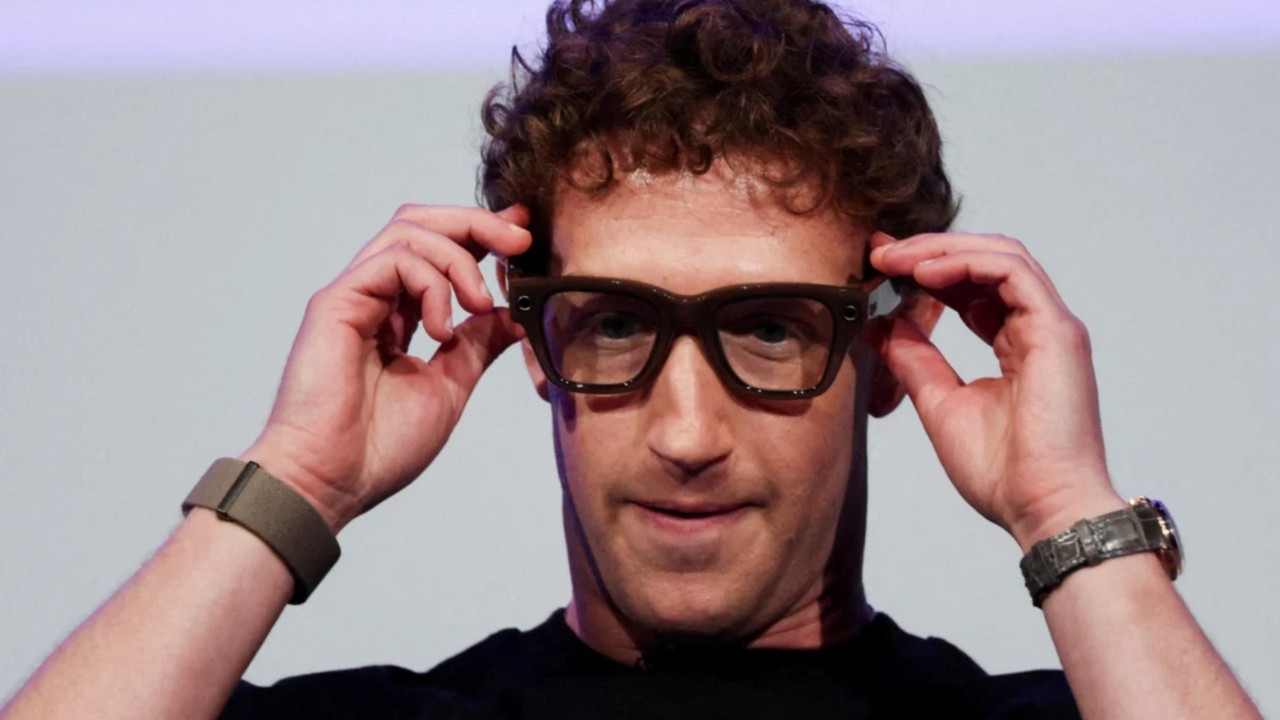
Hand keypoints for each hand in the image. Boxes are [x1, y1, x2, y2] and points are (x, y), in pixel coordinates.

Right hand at [238, 204, 533, 532]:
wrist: (330, 481)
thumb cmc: (378, 447)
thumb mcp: (450, 386)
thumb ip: (479, 345)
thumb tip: (513, 313)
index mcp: (398, 315)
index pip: (439, 251)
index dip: (483, 234)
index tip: (525, 237)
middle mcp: (374, 297)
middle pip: (422, 224)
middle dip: (478, 223)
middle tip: (520, 239)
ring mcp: (354, 296)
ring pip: (409, 231)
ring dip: (460, 258)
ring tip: (480, 304)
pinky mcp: (337, 303)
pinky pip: (393, 261)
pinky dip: (432, 283)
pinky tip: (442, 329)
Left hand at [867, 231, 1125, 550]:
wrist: (1041, 509)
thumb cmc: (1004, 474)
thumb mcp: (940, 403)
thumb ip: (914, 360)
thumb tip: (882, 325)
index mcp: (1016, 346)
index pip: (974, 287)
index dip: (928, 270)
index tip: (881, 268)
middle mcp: (1037, 329)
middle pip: (987, 262)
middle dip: (931, 250)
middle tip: (881, 254)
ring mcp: (1051, 327)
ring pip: (1002, 256)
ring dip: (944, 250)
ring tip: (897, 259)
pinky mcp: (1057, 332)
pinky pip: (1013, 272)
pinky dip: (967, 262)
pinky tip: (925, 272)